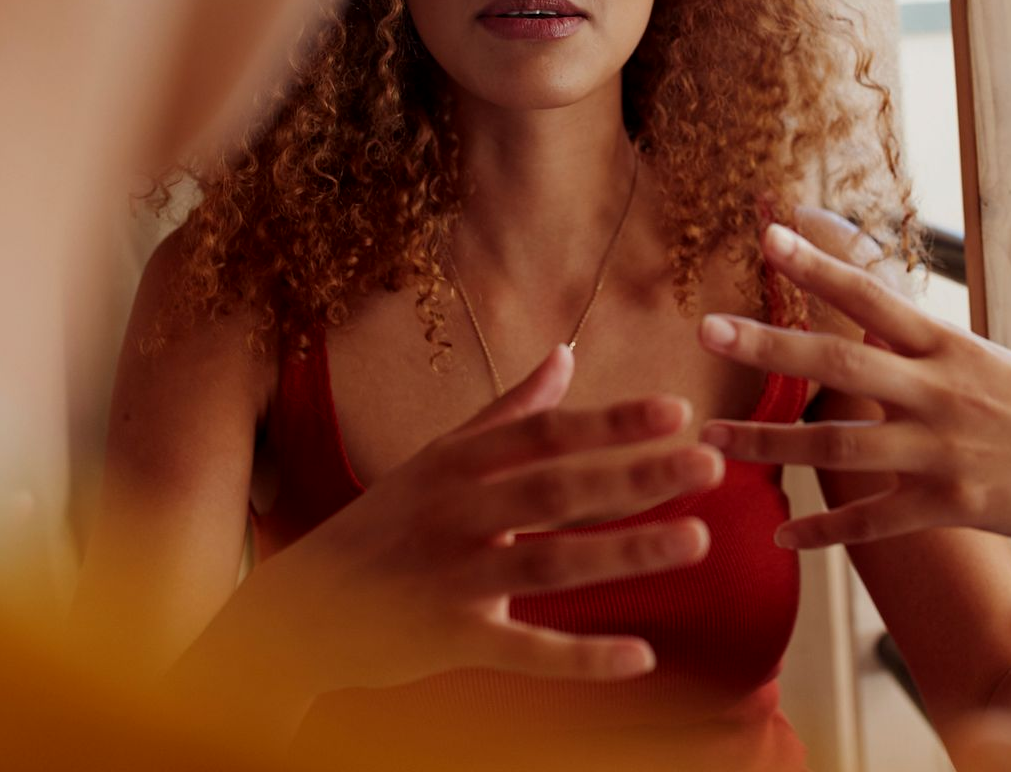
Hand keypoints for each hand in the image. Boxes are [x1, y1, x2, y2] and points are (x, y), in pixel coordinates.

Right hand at [220, 345, 721, 697]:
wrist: (300, 608)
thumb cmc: (382, 526)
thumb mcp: (436, 459)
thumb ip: (507, 412)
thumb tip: (566, 354)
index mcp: (457, 464)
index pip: (545, 433)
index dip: (611, 421)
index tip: (677, 409)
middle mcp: (456, 513)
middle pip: (558, 489)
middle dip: (636, 476)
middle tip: (709, 463)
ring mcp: (453, 578)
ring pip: (551, 562)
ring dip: (625, 552)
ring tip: (696, 539)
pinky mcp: (451, 640)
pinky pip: (526, 651)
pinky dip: (583, 656)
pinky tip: (640, 656)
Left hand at [696, 222, 1010, 566]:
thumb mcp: (984, 359)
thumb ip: (918, 345)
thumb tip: (861, 316)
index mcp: (948, 346)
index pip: (872, 296)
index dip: (819, 266)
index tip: (768, 234)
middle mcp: (940, 393)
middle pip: (840, 365)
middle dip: (770, 347)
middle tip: (708, 329)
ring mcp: (942, 450)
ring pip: (839, 447)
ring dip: (769, 444)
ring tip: (710, 439)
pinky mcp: (949, 504)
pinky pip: (873, 520)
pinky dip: (825, 529)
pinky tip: (783, 535)